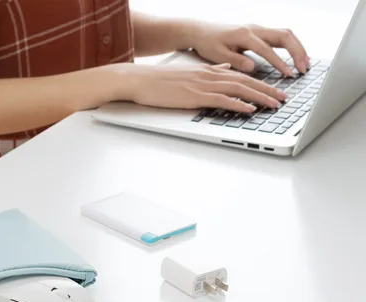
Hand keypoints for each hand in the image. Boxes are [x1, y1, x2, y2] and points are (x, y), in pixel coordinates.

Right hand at [118, 62, 286, 112]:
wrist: (140, 80)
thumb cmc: (159, 81)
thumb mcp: (188, 73)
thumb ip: (208, 72)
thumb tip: (224, 70)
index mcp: (209, 70)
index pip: (242, 75)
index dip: (261, 83)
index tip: (275, 90)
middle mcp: (210, 75)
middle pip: (246, 81)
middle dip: (268, 90)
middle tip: (284, 99)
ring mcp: (203, 85)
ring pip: (239, 89)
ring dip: (260, 97)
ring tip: (275, 105)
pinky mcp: (195, 96)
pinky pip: (222, 99)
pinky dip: (238, 104)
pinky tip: (249, 109)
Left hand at [187, 22, 309, 76]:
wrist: (202, 31)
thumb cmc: (208, 43)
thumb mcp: (217, 54)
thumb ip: (235, 60)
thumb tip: (252, 68)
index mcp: (244, 35)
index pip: (267, 49)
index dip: (279, 62)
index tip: (288, 74)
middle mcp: (255, 29)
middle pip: (284, 35)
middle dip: (297, 52)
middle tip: (303, 69)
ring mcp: (259, 29)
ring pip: (285, 34)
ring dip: (298, 48)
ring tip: (305, 64)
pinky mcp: (259, 32)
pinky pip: (281, 36)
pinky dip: (292, 46)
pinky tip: (297, 57)